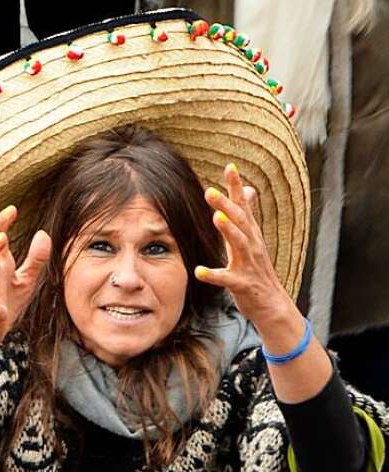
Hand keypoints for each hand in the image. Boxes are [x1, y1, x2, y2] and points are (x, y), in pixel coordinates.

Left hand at [195, 163, 291, 327]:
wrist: (272, 304)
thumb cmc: (257, 269)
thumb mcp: (252, 238)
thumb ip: (247, 213)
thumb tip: (248, 189)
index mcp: (251, 233)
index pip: (243, 205)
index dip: (236, 186)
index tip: (230, 167)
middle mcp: (252, 244)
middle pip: (240, 221)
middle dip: (226, 205)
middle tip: (210, 191)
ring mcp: (249, 264)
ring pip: (240, 244)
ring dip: (228, 230)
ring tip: (215, 218)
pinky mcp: (243, 284)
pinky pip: (228, 279)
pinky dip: (214, 275)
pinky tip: (199, 271)